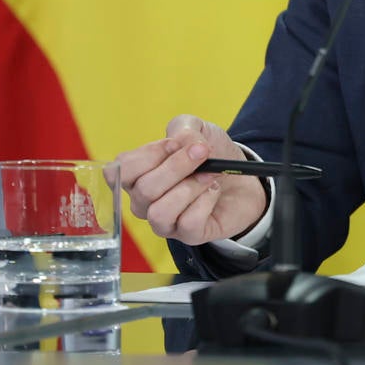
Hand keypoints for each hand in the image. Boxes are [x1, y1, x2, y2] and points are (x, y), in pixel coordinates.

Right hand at [116, 114, 267, 245]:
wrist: (243, 178)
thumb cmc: (211, 155)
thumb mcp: (197, 130)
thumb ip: (183, 128)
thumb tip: (180, 143)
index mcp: (137, 176)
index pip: (122, 170)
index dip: (149, 154)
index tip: (176, 143)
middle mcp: (144, 203)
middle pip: (145, 190)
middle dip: (178, 166)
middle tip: (203, 152)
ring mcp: (164, 223)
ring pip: (160, 212)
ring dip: (191, 187)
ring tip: (209, 175)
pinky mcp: (188, 236)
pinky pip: (188, 223)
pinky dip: (206, 201)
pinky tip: (213, 191)